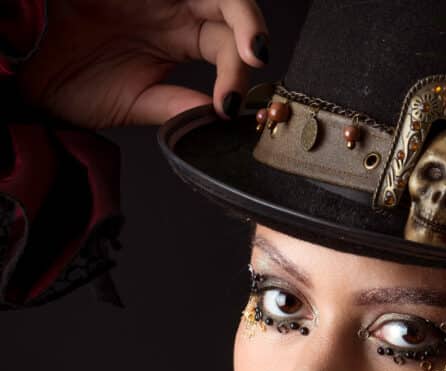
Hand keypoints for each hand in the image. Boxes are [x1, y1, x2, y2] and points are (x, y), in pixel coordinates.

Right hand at [16, 0, 267, 126]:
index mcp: (183, 39)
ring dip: (238, 12)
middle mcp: (179, 8)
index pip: (227, 51)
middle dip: (250, 34)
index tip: (228, 107)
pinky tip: (209, 8)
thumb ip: (178, 105)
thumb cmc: (76, 81)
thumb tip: (218, 119)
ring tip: (249, 46)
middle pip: (231, 11)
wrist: (26, 66)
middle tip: (254, 59)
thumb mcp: (137, 101)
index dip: (236, 77)